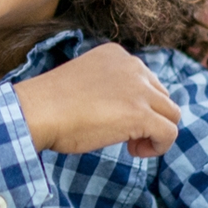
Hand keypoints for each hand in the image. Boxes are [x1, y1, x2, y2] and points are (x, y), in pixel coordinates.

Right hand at [12, 44, 180, 158]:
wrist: (36, 112)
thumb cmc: (49, 104)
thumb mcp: (84, 82)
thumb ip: (108, 87)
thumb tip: (124, 112)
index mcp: (116, 55)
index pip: (145, 80)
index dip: (137, 104)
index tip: (115, 118)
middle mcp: (133, 66)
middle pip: (162, 96)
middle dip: (149, 118)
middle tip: (124, 136)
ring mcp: (139, 89)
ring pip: (171, 114)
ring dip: (156, 132)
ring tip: (131, 146)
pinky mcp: (141, 114)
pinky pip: (169, 132)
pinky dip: (159, 147)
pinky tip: (135, 152)